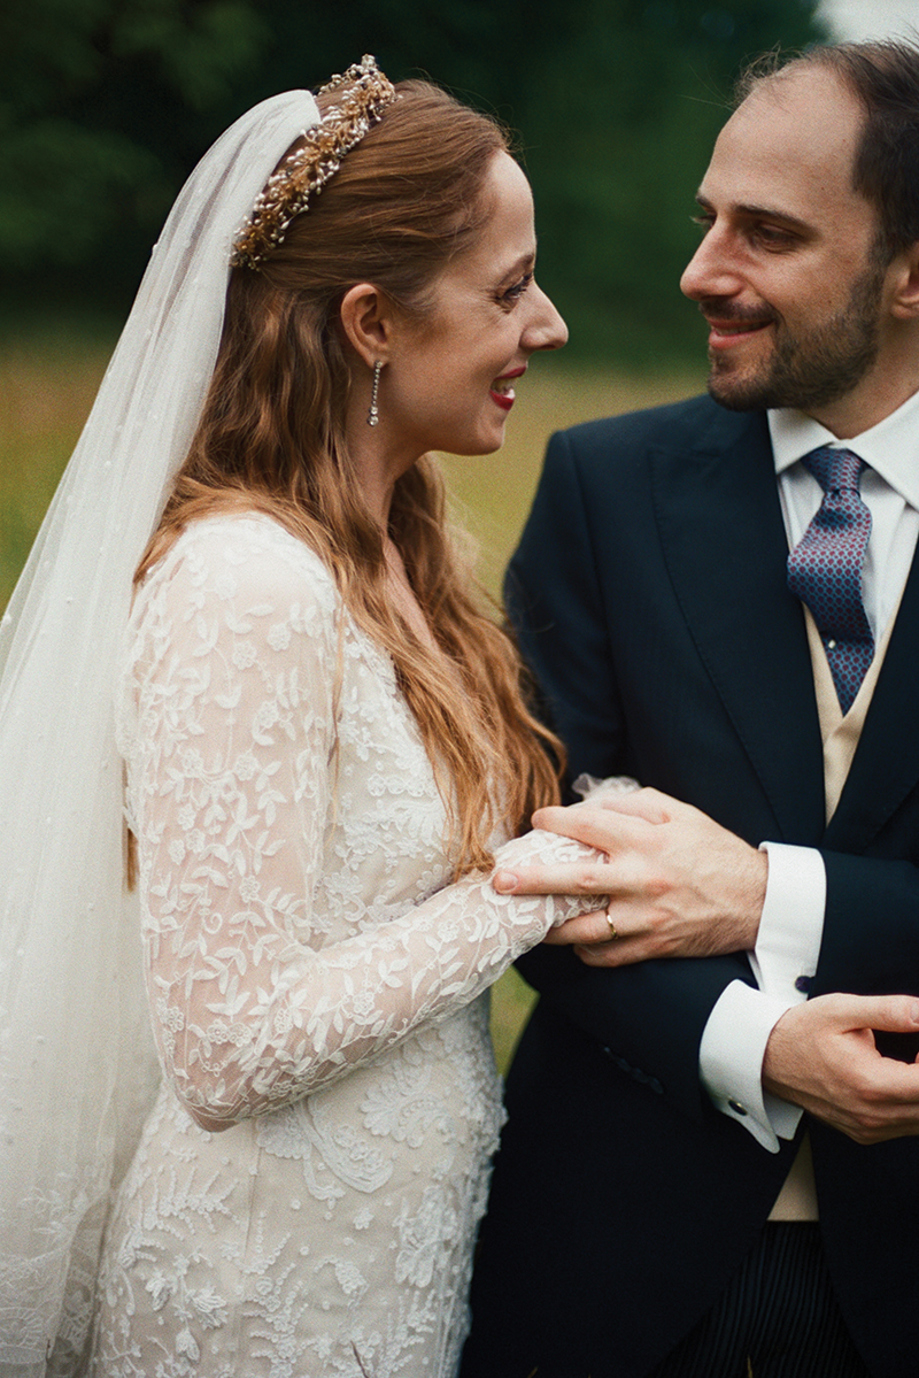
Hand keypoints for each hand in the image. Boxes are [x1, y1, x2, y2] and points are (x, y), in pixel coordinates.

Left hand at [492, 788, 766, 967]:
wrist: (757, 900)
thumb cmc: (714, 851)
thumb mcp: (680, 814)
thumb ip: (635, 804)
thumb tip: (592, 802)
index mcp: (647, 841)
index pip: (589, 827)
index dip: (556, 821)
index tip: (536, 820)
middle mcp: (642, 880)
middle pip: (575, 881)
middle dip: (533, 881)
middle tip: (500, 881)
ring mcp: (646, 918)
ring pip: (585, 929)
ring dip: (550, 927)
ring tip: (525, 921)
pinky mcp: (654, 945)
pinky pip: (607, 955)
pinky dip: (585, 950)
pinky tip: (572, 940)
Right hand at [762, 993, 918, 1142]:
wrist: (769, 1058)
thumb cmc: (802, 1033)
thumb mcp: (842, 1010)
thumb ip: (889, 1010)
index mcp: (871, 1083)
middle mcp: (872, 1115)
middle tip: (916, 1051)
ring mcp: (869, 1129)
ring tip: (911, 1062)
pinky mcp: (866, 1134)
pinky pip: (907, 1126)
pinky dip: (913, 1103)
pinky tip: (901, 1078)